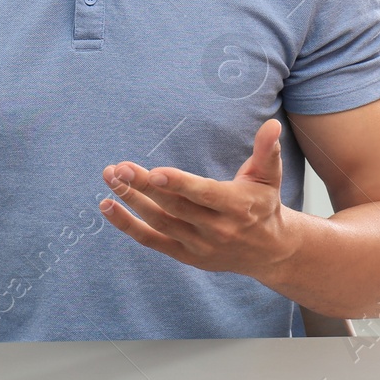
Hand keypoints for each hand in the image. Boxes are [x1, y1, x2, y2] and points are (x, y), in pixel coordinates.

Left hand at [99, 118, 294, 278]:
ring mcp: (198, 245)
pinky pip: (151, 240)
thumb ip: (266, 151)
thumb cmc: (263, 205)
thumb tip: (272, 125)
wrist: (268, 252)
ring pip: (159, 223)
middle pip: (174, 208)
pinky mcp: (184, 255)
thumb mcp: (269, 177)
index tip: (155, 172)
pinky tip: (107, 206)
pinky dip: (127, 225)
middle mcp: (216, 229)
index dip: (179, 184)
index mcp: (236, 206)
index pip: (204, 195)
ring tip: (110, 179)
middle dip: (144, 188)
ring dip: (131, 201)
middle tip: (119, 169)